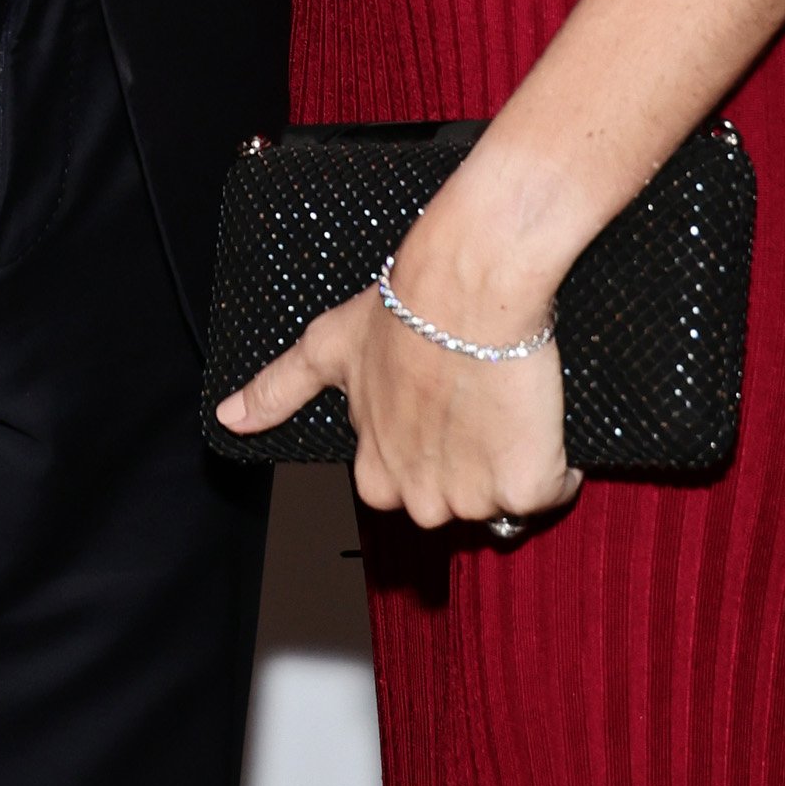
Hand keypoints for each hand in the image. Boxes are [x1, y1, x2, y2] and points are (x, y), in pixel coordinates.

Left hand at [216, 259, 580, 533]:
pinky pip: (553, 488)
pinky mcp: (527, 486)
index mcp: (374, 475)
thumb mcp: (326, 348)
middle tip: (474, 397)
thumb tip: (227, 419)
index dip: (429, 442)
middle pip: (459, 499)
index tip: (439, 402)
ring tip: (503, 398)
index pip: (405, 486)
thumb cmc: (399, 310)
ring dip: (513, 457)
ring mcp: (475, 498)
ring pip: (504, 497)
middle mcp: (420, 500)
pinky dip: (556, 462)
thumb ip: (276, 390)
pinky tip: (539, 415)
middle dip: (470, 458)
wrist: (466, 285)